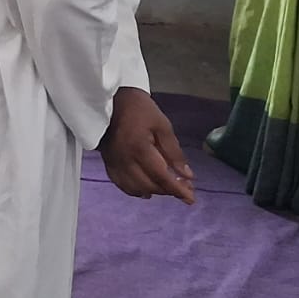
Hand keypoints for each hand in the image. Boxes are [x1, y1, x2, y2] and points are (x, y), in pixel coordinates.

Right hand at [98, 88, 194, 204]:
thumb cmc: (139, 109)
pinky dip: (135, 190)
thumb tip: (187, 176)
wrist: (110, 98)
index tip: (191, 199)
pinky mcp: (107, 162)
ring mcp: (114, 162)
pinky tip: (145, 190)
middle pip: (149, 185)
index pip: (161, 177)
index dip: (177, 190)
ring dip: (153, 191)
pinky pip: (121, 184)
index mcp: (139, 148)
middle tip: (184, 189)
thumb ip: (174, 152)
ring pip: (135, 188)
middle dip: (168, 191)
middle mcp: (125, 160)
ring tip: (166, 188)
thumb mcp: (162, 125)